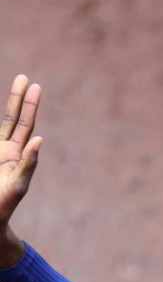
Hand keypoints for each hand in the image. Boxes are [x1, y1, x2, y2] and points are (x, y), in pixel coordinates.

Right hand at [0, 74, 41, 227]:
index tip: (34, 85)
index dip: (29, 106)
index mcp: (16, 153)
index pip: (25, 124)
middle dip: (17, 98)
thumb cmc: (4, 205)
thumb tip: (40, 139)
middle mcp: (4, 149)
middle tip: (24, 77)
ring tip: (18, 84)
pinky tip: (1, 116)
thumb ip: (28, 163)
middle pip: (11, 118)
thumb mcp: (18, 184)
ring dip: (7, 106)